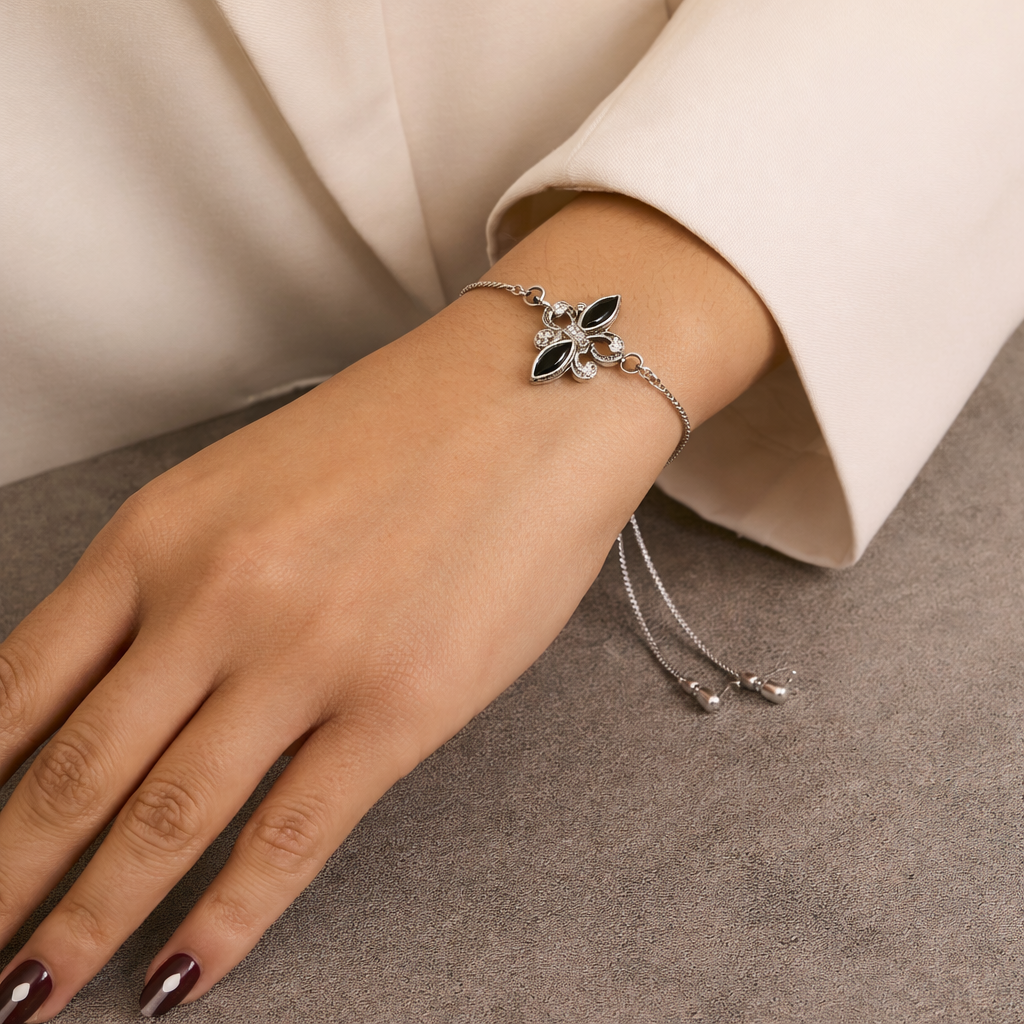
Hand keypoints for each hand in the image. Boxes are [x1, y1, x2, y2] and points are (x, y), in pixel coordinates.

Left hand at [0, 194, 781, 1019]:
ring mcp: (305, 656)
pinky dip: (225, 921)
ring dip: (87, 921)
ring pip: (166, 819)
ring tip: (36, 996)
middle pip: (72, 773)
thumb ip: (179, 580)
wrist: (533, 391)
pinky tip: (179, 978)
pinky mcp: (399, 705)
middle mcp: (213, 598)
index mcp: (161, 532)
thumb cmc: (402, 427)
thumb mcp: (252, 481)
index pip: (22, 687)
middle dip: (6, 881)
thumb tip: (130, 685)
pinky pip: (289, 835)